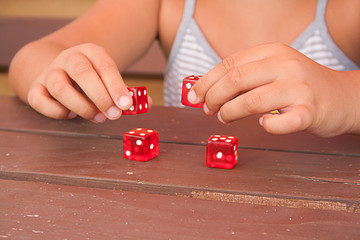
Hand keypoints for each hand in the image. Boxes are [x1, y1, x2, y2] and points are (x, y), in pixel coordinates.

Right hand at [27, 43, 151, 121]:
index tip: (126, 105)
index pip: (105, 66)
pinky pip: (40, 101)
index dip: (116, 87)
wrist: (60, 69)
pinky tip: (71, 114)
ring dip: (82, 107)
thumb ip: (126, 92)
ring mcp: (50, 72)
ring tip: (97, 117)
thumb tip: (145, 103)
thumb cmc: (92, 79)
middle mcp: (68, 58)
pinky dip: (57, 112)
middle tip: (114, 115)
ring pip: (61, 89)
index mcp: (91, 52)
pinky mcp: (35, 87)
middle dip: (101, 97)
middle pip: (82, 73)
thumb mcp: (109, 79)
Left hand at [187, 43, 357, 136]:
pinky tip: (263, 124)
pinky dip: (266, 126)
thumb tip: (206, 92)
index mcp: (272, 52)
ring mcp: (299, 88)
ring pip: (251, 101)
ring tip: (224, 118)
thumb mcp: (272, 70)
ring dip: (230, 113)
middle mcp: (285, 65)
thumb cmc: (299, 86)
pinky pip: (281, 123)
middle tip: (207, 110)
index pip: (229, 64)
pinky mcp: (310, 112)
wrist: (342, 97)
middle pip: (235, 79)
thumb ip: (244, 77)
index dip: (206, 82)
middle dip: (213, 97)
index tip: (193, 96)